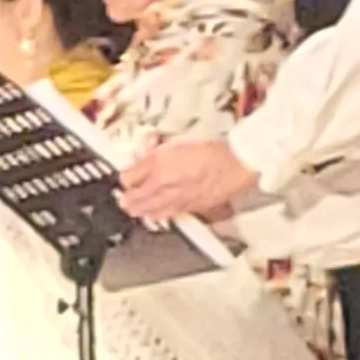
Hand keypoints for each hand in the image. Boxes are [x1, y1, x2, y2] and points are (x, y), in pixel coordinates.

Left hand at [119, 140, 258, 223]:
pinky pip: (167, 215)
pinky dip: (157, 214)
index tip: (125, 177)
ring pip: (147, 211)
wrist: (237, 163)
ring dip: (139, 209)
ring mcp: (177, 200)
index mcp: (160, 168)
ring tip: (134, 207)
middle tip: (123, 197)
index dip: (124, 177)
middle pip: (133, 200)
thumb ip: (154, 153)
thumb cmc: (211, 151)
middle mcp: (165, 187)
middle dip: (126, 198)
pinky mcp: (190, 208)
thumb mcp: (175, 144)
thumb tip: (140, 159)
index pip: (127, 178)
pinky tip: (154, 213)